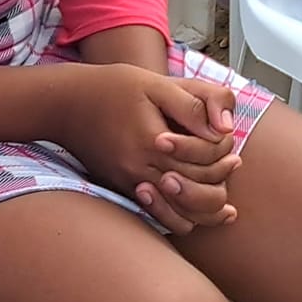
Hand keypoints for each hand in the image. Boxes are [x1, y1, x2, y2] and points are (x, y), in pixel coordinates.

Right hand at [57, 65, 240, 233]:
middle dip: (219, 180)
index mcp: (153, 142)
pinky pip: (156, 215)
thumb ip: (192, 105)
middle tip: (233, 164)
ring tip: (224, 198)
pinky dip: (179, 217)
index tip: (229, 141)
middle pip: (193, 193)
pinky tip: (195, 209)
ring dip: (204, 209)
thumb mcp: (156, 85)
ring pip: (176, 214)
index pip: (202, 160)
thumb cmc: (114, 87)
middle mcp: (140, 170)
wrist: (67, 104)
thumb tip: (224, 127)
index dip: (222, 151)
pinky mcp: (122, 190)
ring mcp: (129, 184)